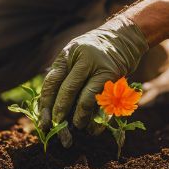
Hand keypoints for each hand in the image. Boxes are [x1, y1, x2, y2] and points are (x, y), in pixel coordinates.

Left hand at [38, 15, 148, 146]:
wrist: (123, 38)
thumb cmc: (93, 50)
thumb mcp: (73, 53)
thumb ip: (62, 73)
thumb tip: (46, 105)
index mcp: (69, 53)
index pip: (53, 80)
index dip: (46, 102)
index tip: (44, 119)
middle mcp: (84, 60)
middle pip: (68, 91)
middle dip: (60, 112)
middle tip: (56, 127)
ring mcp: (101, 69)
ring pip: (86, 100)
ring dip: (79, 118)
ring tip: (75, 127)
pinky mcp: (115, 79)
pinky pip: (104, 104)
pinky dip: (97, 120)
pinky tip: (92, 129)